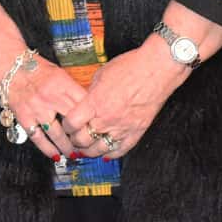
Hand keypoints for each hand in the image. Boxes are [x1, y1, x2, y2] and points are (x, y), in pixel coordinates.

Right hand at [0, 3, 86, 162]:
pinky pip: (38, 138)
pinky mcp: (24, 115)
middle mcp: (51, 97)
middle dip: (83, 137)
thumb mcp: (59, 73)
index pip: (85, 106)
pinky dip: (47, 149)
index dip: (94, 120)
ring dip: (68, 148)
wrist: (8, 61)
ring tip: (75, 154)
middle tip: (89, 146)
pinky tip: (55, 155)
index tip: (99, 129)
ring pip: (58, 135)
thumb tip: (88, 108)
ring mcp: (37, 108)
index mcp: (63, 84)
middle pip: (74, 123)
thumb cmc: (34, 66)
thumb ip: (72, 90)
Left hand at [60, 41, 183, 158]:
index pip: (72, 123)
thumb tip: (84, 101)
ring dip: (90, 151)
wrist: (155, 69)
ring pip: (100, 149)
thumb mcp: (100, 75)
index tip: (66, 124)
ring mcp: (123, 127)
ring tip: (86, 148)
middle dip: (74, 140)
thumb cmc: (130, 67)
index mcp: (95, 102)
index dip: (66, 125)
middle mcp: (107, 118)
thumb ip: (91, 92)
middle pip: (83, 140)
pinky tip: (105, 152)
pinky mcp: (137, 132)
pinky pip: (120, 150)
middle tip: (73, 138)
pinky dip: (110, 154)